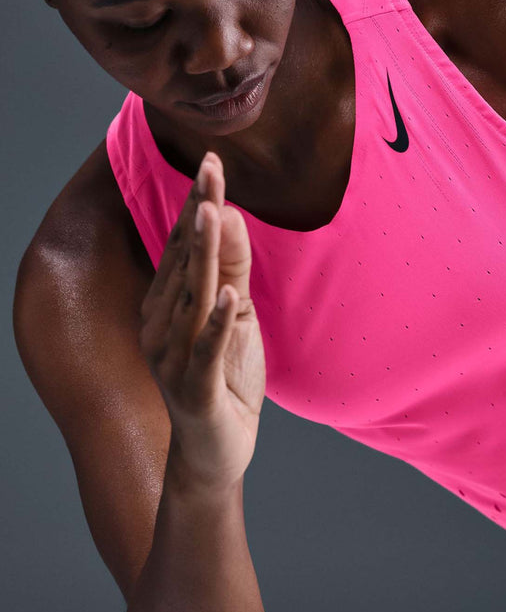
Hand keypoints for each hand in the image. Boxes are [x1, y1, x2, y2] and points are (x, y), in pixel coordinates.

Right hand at [138, 151, 265, 488]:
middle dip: (200, 212)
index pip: (185, 246)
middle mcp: (162, 325)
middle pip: (186, 261)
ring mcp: (175, 358)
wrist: (216, 450)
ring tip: (211, 212)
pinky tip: (228, 297)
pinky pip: (207, 352)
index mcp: (169, 305)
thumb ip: (233, 269)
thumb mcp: (237, 315)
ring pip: (193, 298)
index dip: (198, 203)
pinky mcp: (196, 389)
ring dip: (203, 255)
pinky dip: (217, 325)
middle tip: (210, 166)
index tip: (211, 161)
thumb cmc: (224, 377)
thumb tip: (228, 213)